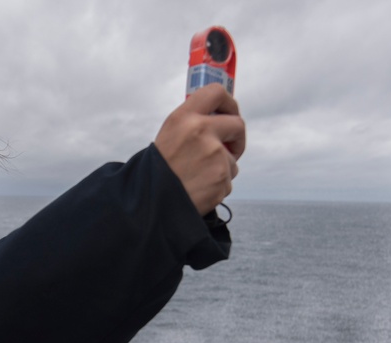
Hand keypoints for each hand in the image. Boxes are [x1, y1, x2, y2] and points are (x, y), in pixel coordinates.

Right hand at [154, 84, 245, 215]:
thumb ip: (193, 123)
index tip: (231, 112)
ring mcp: (214, 155)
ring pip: (232, 159)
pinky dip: (218, 185)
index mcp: (184, 117)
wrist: (152, 202)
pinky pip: (229, 179)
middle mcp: (201, 131)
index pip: (216, 92)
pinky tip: (200, 188)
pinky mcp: (222, 177)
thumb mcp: (170, 135)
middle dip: (237, 138)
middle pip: (238, 124)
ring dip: (222, 168)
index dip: (229, 102)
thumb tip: (221, 118)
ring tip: (198, 176)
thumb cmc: (160, 169)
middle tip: (230, 148)